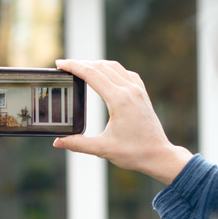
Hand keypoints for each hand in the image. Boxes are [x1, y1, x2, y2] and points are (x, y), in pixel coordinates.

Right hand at [53, 59, 191, 184]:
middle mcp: (129, 90)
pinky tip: (105, 74)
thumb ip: (78, 144)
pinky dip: (111, 69)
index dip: (73, 66)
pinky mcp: (142, 93)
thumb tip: (58, 141)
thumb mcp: (103, 149)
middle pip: (101, 67)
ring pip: (114, 66)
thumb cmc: (134, 153)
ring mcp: (137, 90)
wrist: (159, 155)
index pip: (92, 74)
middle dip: (81, 63)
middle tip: (65, 65)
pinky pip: (125, 73)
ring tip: (80, 67)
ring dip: (96, 64)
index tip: (60, 63)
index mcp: (119, 100)